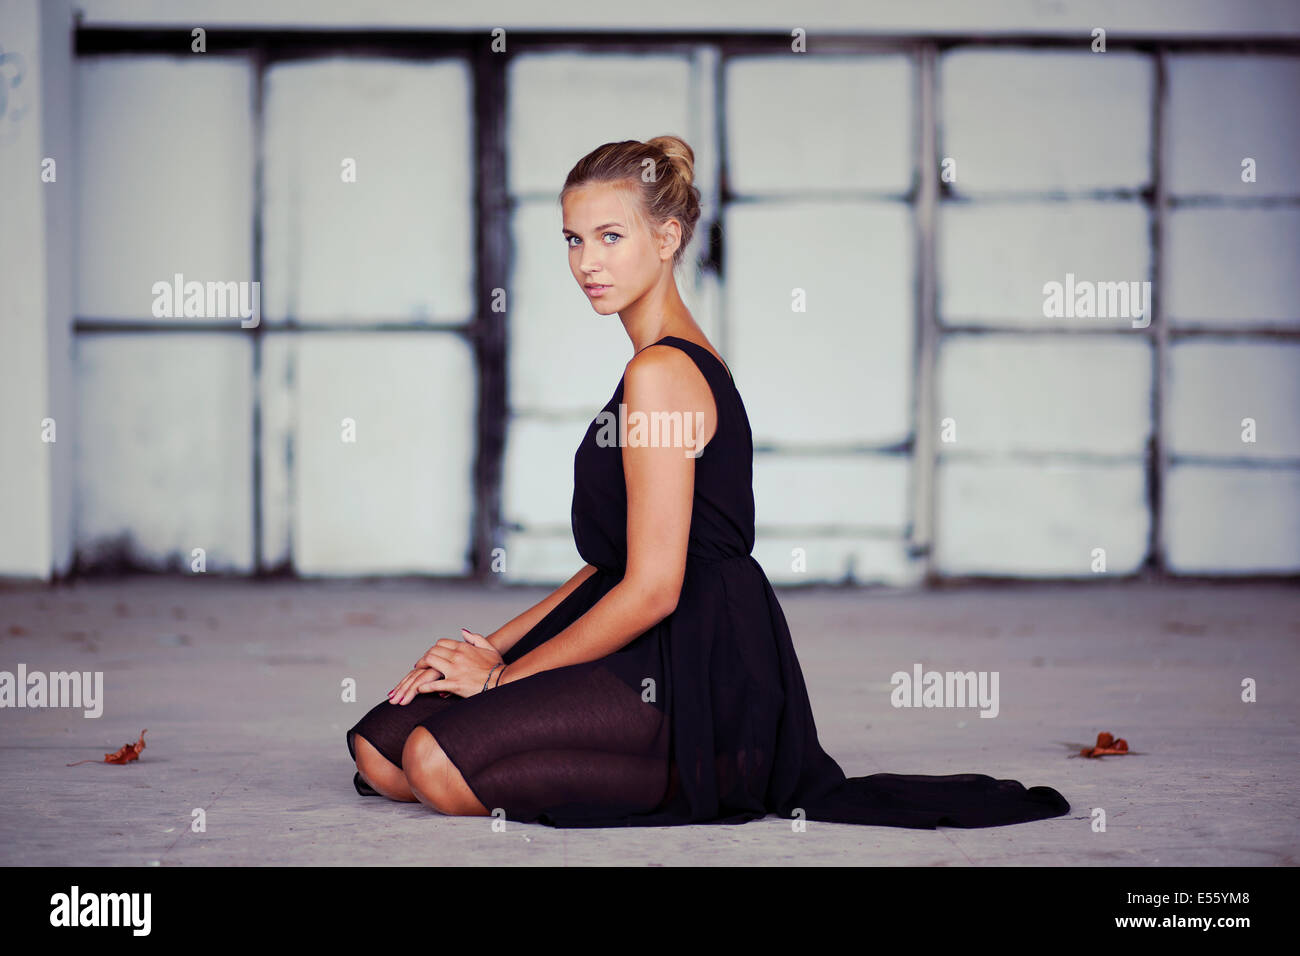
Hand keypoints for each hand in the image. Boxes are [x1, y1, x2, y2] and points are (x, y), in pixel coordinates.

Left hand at [389, 629, 504, 703]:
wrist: (502, 682)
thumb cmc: (497, 667)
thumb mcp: (489, 648)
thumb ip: (475, 638)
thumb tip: (462, 631)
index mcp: (464, 647)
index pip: (441, 643)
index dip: (433, 649)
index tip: (431, 656)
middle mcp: (457, 656)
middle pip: (432, 651)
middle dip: (425, 658)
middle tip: (420, 665)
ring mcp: (455, 670)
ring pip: (430, 662)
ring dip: (422, 668)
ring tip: (418, 675)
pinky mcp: (454, 684)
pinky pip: (434, 684)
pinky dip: (425, 687)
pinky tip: (420, 689)